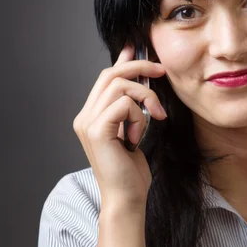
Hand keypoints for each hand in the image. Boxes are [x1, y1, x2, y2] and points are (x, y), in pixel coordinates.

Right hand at [73, 44, 166, 207]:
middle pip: (110, 75)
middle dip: (139, 68)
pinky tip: (138, 135)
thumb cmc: (131, 171)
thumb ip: (133, 108)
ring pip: (119, 86)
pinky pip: (123, 104)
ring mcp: (88, 123)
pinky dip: (139, 115)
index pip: (106, 78)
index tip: (137, 48)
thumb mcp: (135, 131)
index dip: (123, 61)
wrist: (126, 198)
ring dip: (144, 98)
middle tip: (161, 72)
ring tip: (154, 118)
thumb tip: (142, 83)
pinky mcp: (97, 130)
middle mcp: (85, 117)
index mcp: (91, 116)